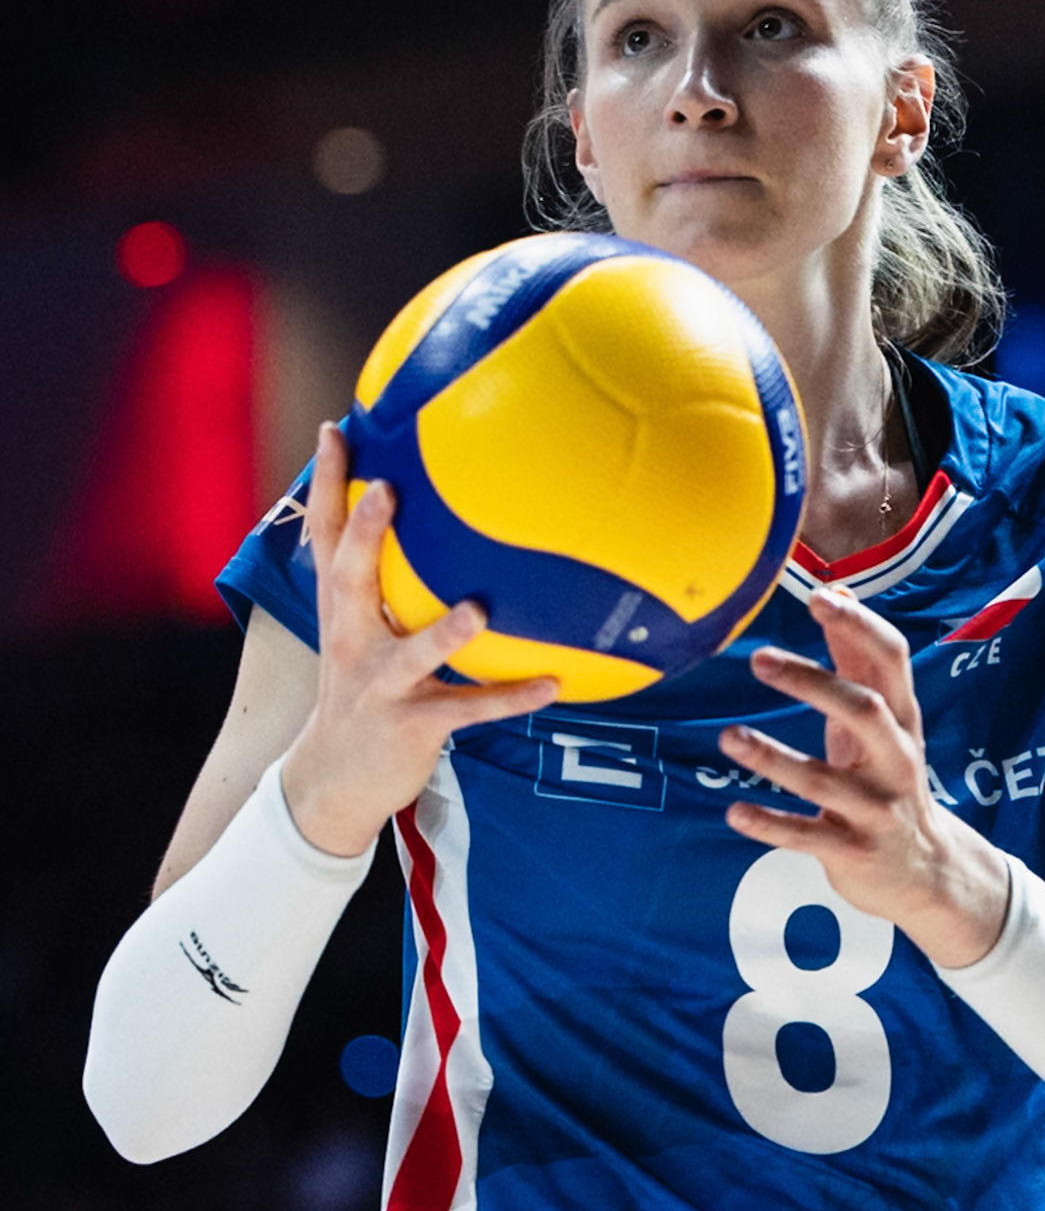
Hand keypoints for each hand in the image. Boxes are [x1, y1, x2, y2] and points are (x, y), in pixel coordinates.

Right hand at [281, 422, 557, 855]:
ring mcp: (381, 686)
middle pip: (351, 581)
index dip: (327, 485)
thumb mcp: (353, 632)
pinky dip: (510, 697)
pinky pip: (469, 709)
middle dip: (366, 535)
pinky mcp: (415, 726)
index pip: (325, 539)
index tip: (336, 430)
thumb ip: (377, 580)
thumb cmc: (360, 689)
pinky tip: (552, 685)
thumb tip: (418, 515)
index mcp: (341, 611)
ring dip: (443, 633)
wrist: (334, 780)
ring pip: (412, 654)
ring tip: (478, 609)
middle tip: (388, 491)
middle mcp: (354, 641)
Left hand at [719, 587, 1009, 967]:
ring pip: (824, 780)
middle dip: (813, 682)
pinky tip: (734, 812)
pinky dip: (771, 824)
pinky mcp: (854, 851)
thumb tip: (835, 588)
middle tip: (759, 659)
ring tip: (727, 737)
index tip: (820, 597)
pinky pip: (807, 836)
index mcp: (902, 720)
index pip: (892, 660)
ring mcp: (877, 809)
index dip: (860, 624)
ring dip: (773, 758)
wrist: (928, 872)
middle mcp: (897, 760)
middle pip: (863, 710)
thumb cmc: (889, 779)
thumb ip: (855, 659)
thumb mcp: (881, 722)